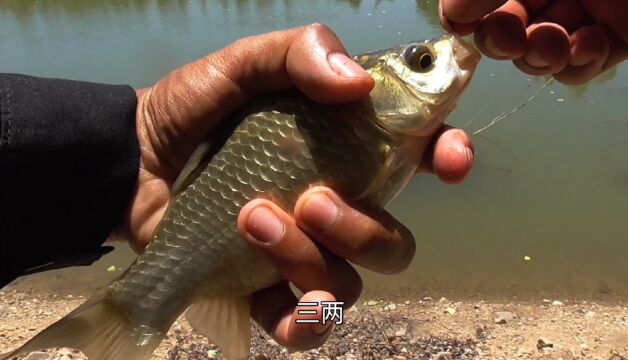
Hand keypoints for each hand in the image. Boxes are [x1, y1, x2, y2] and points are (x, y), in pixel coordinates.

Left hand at [122, 24, 473, 350]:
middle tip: (310, 200)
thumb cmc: (194, 108)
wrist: (132, 159)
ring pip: (348, 284)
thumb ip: (298, 53)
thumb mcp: (243, 64)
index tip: (450, 162)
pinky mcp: (263, 288)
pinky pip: (305, 325)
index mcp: (344, 151)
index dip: (448, 158)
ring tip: (252, 220)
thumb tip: (357, 84)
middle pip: (392, 243)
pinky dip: (303, 323)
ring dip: (311, 261)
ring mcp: (302, 253)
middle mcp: (336, 206)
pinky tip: (280, 301)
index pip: (419, 157)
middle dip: (363, 230)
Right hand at [439, 0, 627, 84]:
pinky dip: (580, 62)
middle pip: (507, 33)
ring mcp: (583, 15)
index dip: (469, 18)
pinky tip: (589, 41)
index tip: (462, 24)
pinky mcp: (618, 38)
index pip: (481, 4)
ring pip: (541, 55)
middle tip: (510, 35)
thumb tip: (453, 18)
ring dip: (540, 55)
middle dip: (503, 40)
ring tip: (553, 40)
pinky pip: (583, 64)